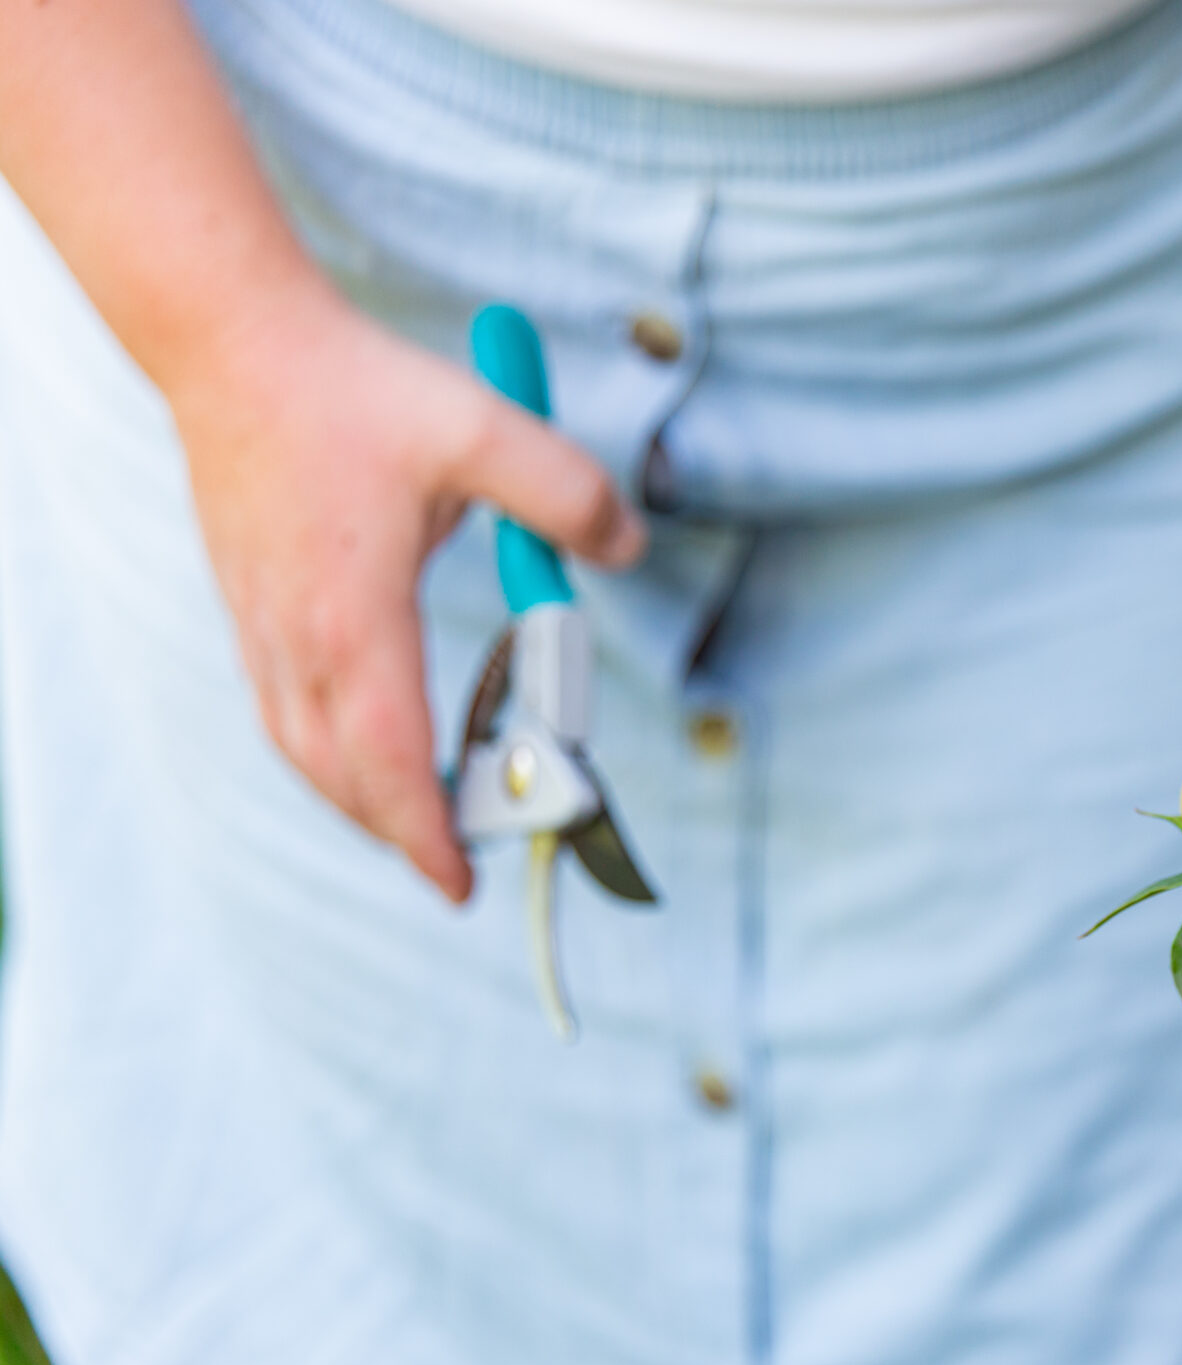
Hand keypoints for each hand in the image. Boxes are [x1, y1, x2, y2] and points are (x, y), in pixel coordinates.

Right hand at [163, 290, 645, 902]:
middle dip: (403, 832)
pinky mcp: (249, 606)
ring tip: (423, 823)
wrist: (235, 344)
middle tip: (464, 864)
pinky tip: (365, 749)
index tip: (461, 882)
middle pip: (344, 776)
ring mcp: (263, 624)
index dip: (427, 831)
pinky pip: (284, 713)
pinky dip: (328, 755)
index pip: (391, 756)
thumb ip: (568, 495)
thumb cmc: (355, 391)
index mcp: (356, 613)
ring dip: (362, 800)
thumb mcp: (486, 429)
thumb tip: (626, 550)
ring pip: (304, 752)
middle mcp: (298, 634)